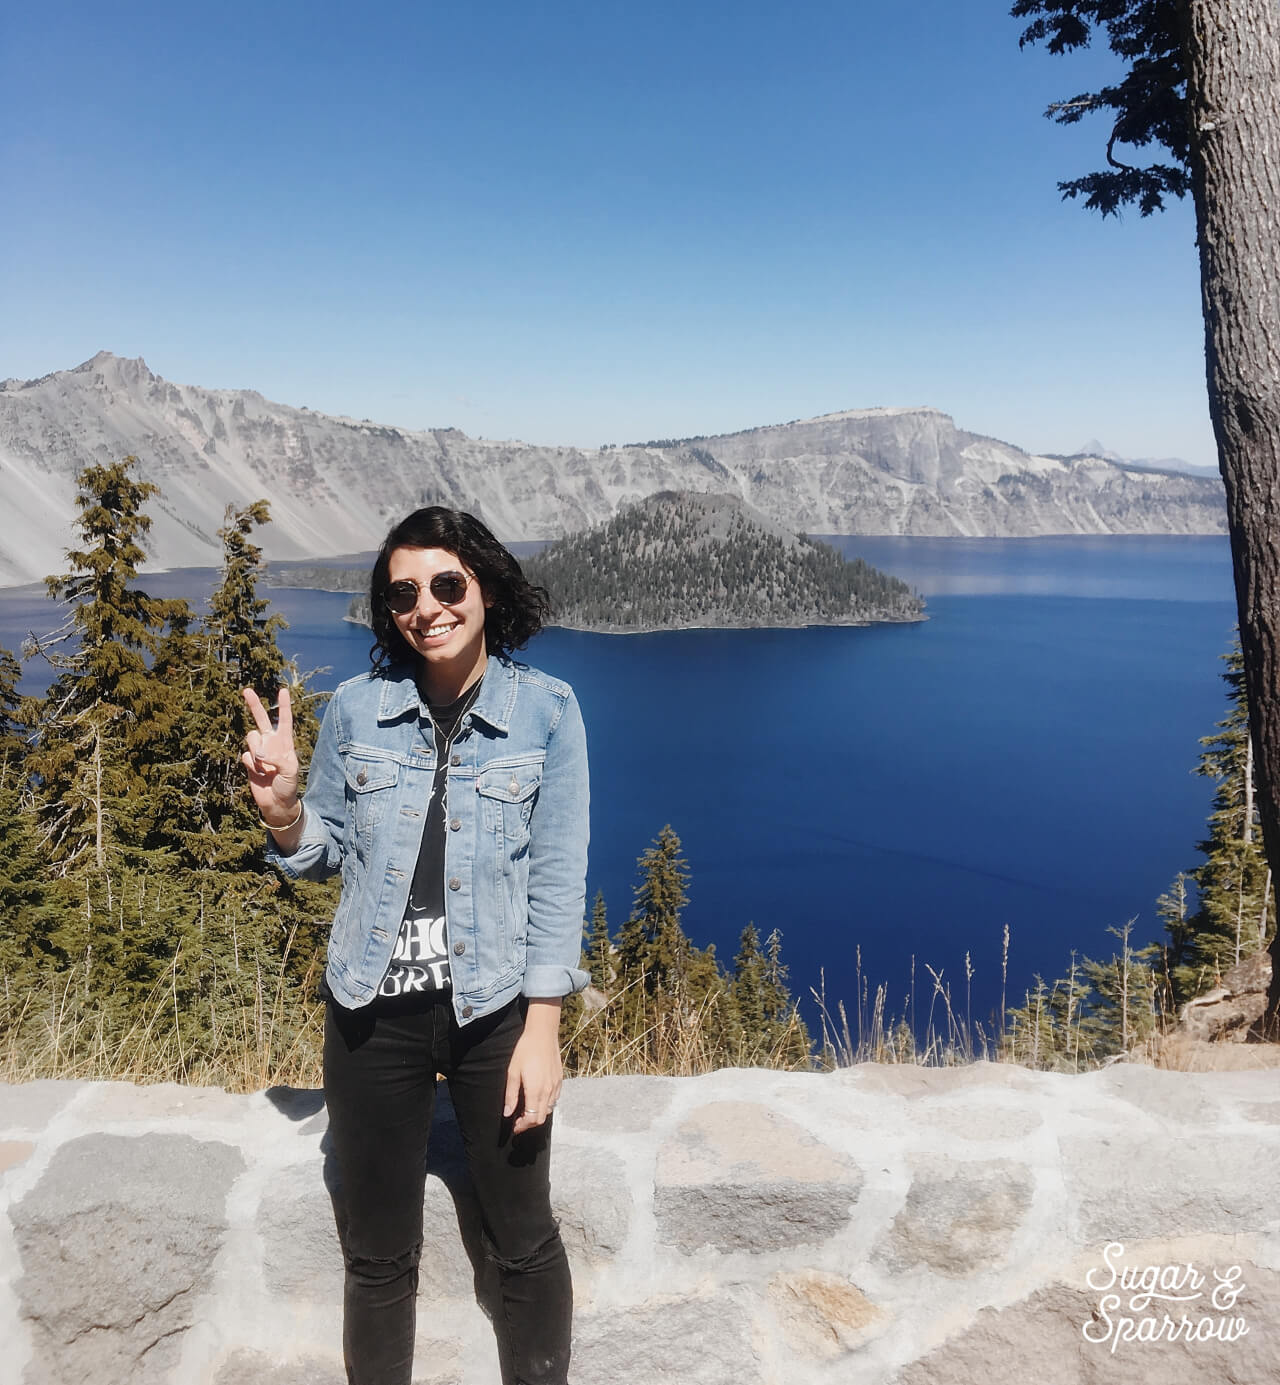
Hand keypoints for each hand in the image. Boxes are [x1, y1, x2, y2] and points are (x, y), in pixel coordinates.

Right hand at [241, 686, 300, 823]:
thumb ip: (277, 759)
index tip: (283, 690)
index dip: (284, 706)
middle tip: (246, 690)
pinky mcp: (249, 761)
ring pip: (250, 738)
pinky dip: (251, 765)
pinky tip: (258, 774)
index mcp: (285, 742)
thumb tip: (260, 754)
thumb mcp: (290, 771)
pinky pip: (245, 756)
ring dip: (256, 752)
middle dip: (254, 704)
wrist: (276, 802)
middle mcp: (271, 742)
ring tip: (266, 768)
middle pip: (261, 719)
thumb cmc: (288, 786)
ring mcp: (259, 751)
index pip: (284, 720)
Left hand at [503, 999, 563, 1136]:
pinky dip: (546, 1104)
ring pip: (549, 1109)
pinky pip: (554, 1099)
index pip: (532, 1118)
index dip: (522, 1126)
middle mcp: (548, 1091)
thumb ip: (511, 1095)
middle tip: (518, 1121)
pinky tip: (537, 1098)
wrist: (543, 1034)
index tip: (514, 1127)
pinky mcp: (560, 1080)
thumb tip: (507, 1113)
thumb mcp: (513, 1072)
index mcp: (535, 1090)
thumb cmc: (525, 1051)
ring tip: (526, 1110)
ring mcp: (556, 1086)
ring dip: (537, 1114)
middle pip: (541, 1118)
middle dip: (529, 1123)